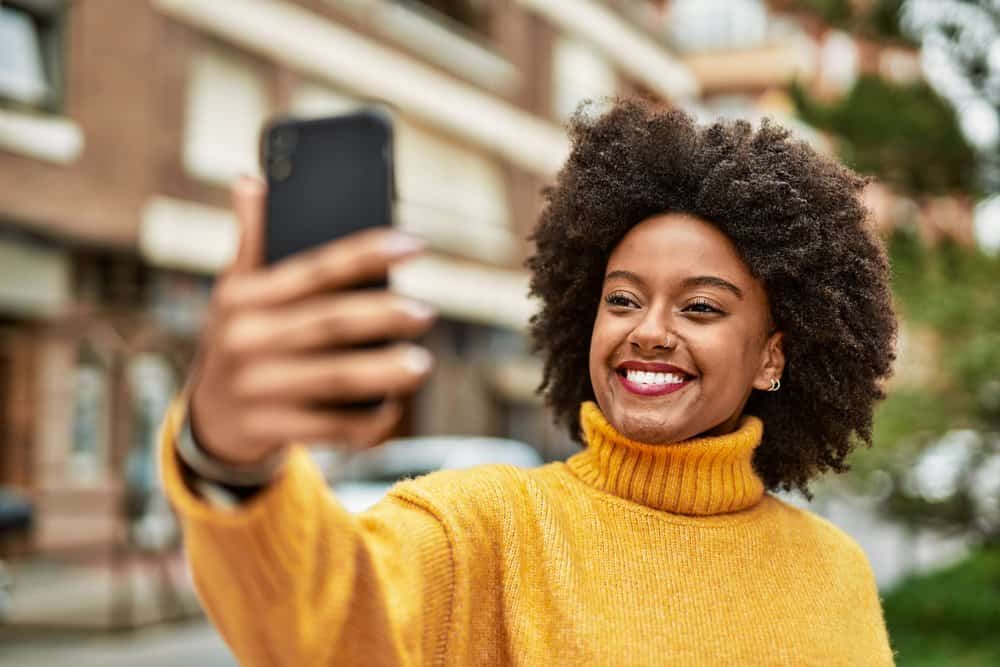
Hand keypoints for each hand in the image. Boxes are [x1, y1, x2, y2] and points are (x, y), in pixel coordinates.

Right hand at [187, 176, 435, 465]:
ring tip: (421, 364)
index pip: (315, 268)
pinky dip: (364, 422)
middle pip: (328, 323)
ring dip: (382, 372)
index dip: (367, 253)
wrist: (207, 420)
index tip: (414, 242)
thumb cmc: (237, 340)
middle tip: (426, 312)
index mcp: (244, 296)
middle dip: (382, 317)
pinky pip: (327, 427)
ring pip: (332, 378)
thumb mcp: (233, 290)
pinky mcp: (266, 429)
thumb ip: (251, 242)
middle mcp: (245, 339)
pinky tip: (392, 410)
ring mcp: (255, 388)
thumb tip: (252, 182)